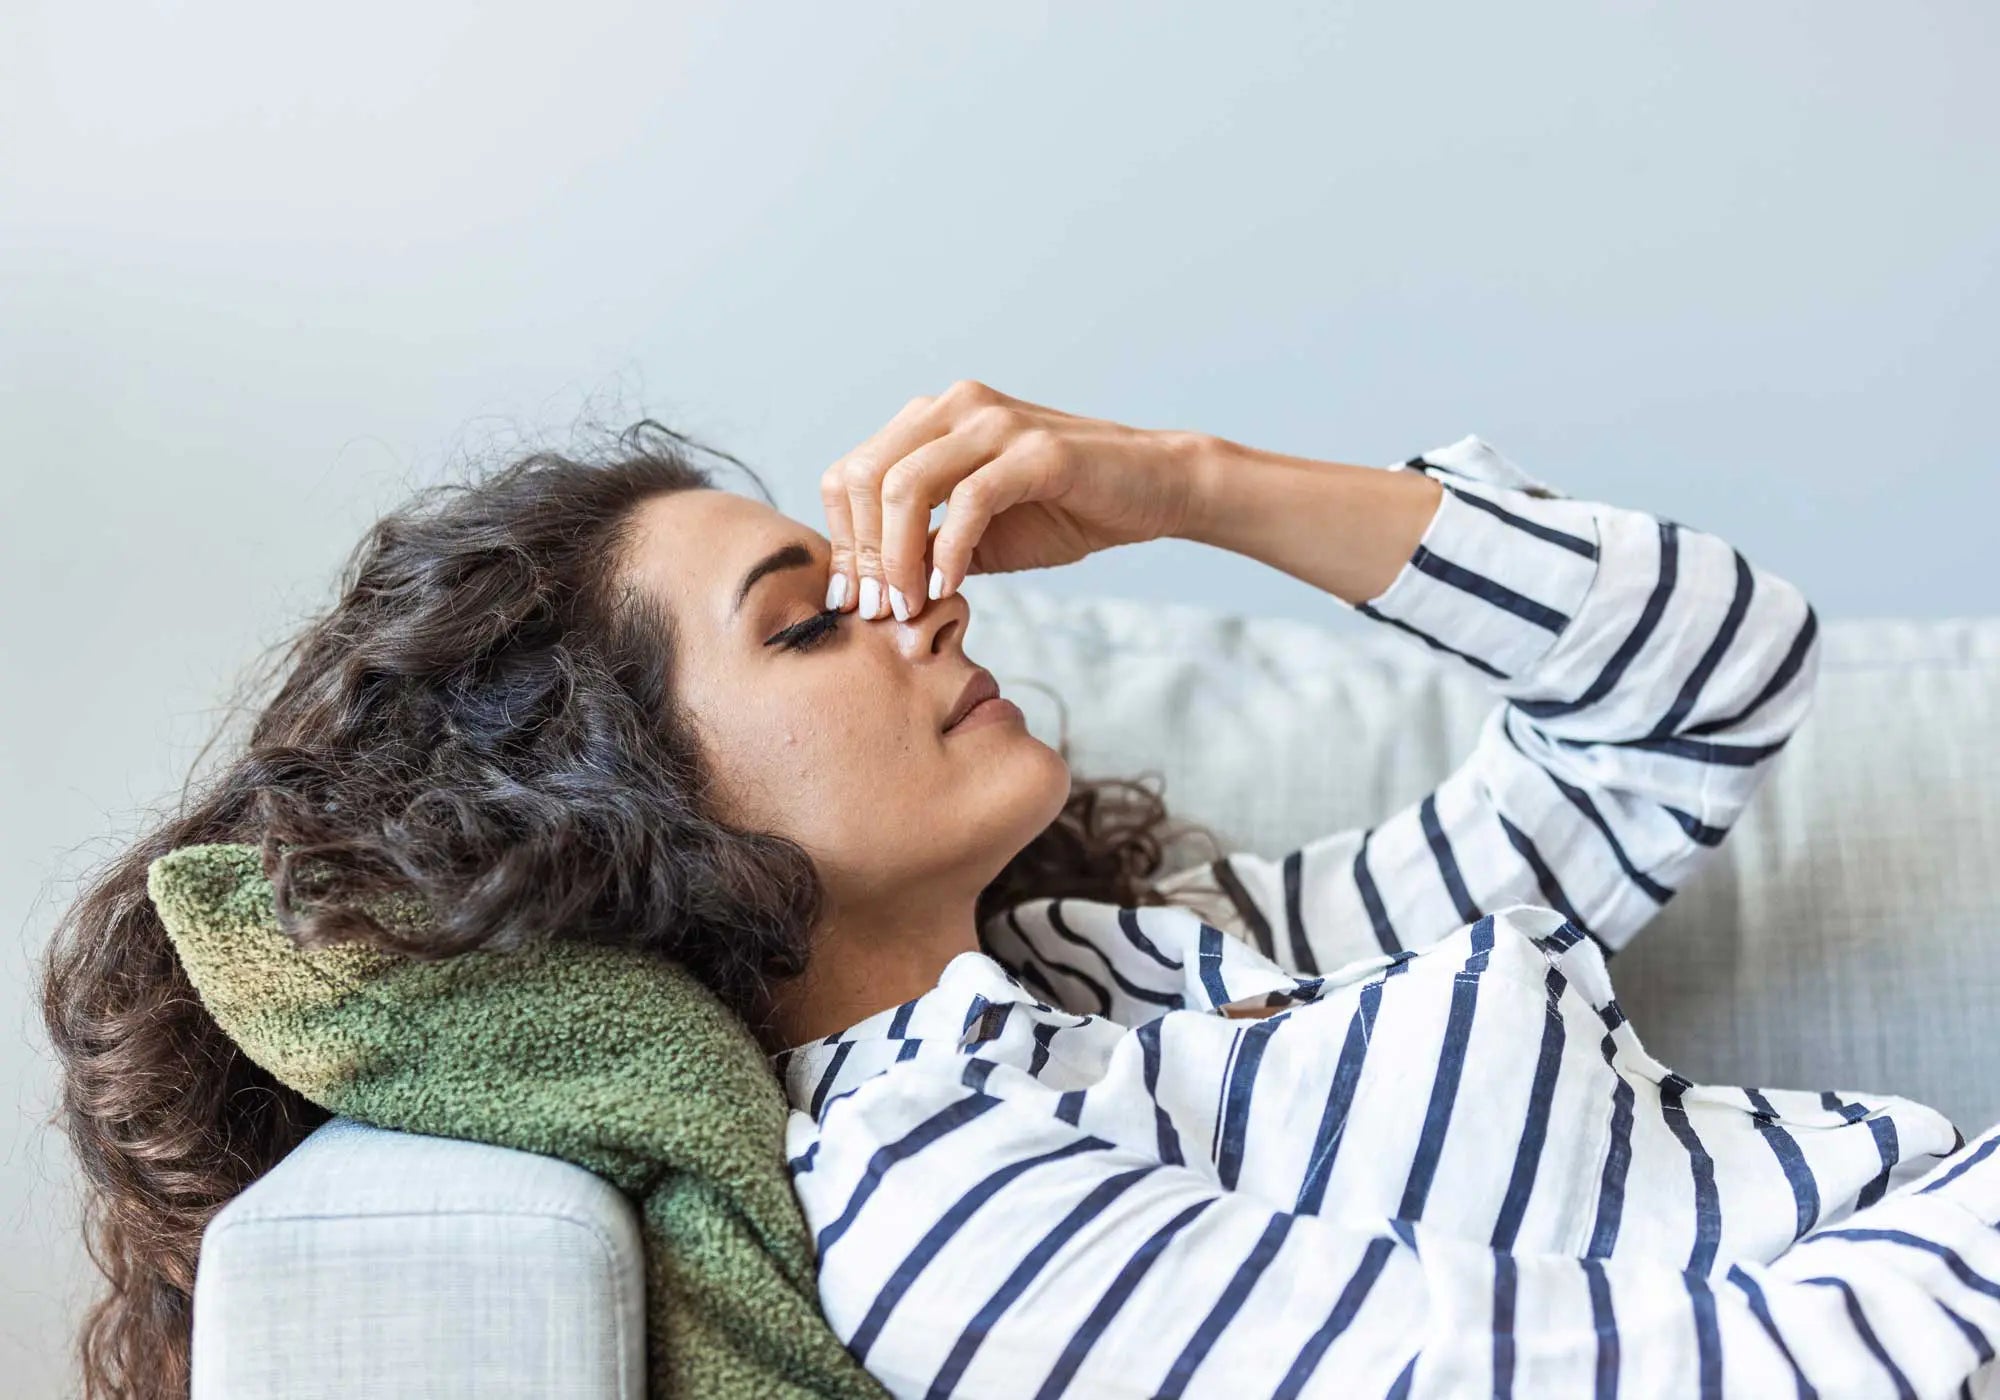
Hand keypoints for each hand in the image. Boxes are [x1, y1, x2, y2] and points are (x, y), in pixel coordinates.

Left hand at [820, 379, 1202, 621]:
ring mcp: (995, 423)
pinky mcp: (1037, 451)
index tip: (852, 599)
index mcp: (933, 420)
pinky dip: (948, 552)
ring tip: (908, 606)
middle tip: (876, 610)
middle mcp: (955, 407)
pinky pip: (968, 501)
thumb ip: (924, 547)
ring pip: (905, 485)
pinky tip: (949, 587)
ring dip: (896, 557)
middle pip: (865, 476)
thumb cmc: (1064, 510)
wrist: (1153, 489)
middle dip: (861, 553)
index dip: (841, 540)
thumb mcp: (976, 535)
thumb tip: (869, 591)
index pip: (851, 473)